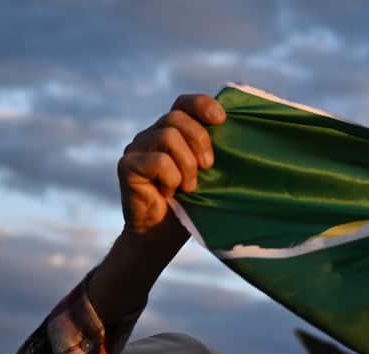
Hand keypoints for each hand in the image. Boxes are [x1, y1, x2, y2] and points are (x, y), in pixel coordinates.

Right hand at [117, 93, 224, 238]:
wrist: (161, 236)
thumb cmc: (191, 206)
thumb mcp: (209, 177)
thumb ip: (214, 154)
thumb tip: (241, 135)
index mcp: (172, 132)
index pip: (184, 103)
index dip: (202, 105)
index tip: (221, 120)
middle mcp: (151, 135)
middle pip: (177, 118)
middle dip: (200, 141)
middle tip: (208, 167)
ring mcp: (136, 148)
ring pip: (167, 136)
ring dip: (186, 164)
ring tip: (189, 187)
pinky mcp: (127, 166)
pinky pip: (157, 161)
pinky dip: (171, 178)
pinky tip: (169, 193)